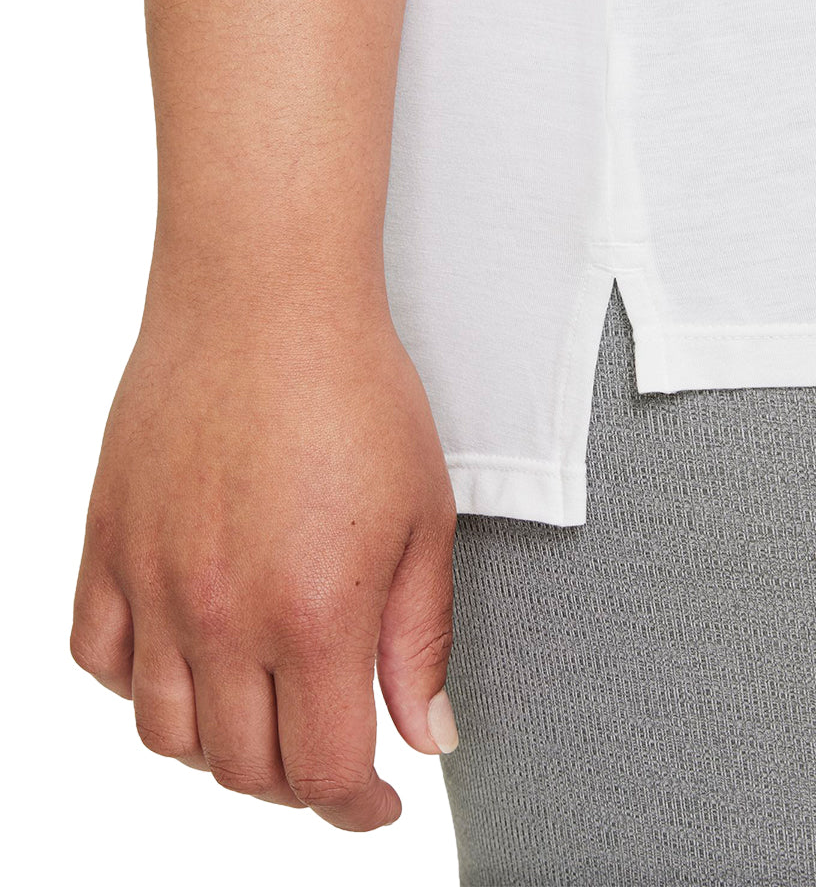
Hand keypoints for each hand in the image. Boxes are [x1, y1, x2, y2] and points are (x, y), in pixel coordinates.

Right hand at [70, 282, 458, 830]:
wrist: (266, 300)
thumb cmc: (357, 393)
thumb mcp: (421, 517)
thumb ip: (418, 637)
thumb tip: (424, 733)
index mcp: (314, 613)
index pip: (327, 768)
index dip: (359, 808)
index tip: (379, 803)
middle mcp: (222, 614)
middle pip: (245, 766)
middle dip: (300, 782)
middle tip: (333, 753)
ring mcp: (153, 581)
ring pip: (166, 733)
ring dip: (221, 748)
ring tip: (266, 713)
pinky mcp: (107, 542)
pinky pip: (100, 658)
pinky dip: (141, 686)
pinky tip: (187, 661)